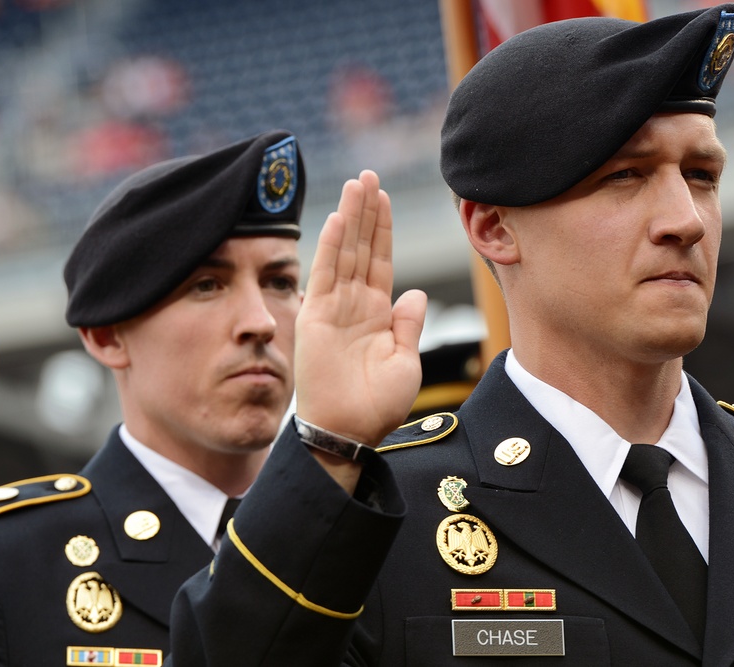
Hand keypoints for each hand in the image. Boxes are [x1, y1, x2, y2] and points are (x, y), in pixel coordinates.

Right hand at [295, 171, 425, 447]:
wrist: (350, 431)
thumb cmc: (378, 405)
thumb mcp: (406, 362)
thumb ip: (409, 325)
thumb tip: (417, 292)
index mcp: (377, 313)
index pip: (380, 260)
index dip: (382, 228)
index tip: (384, 196)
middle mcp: (354, 305)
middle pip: (360, 247)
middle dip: (365, 211)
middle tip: (368, 175)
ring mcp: (334, 309)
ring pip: (344, 253)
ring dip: (350, 218)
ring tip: (356, 184)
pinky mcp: (316, 318)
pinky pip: (324, 276)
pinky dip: (330, 248)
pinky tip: (337, 220)